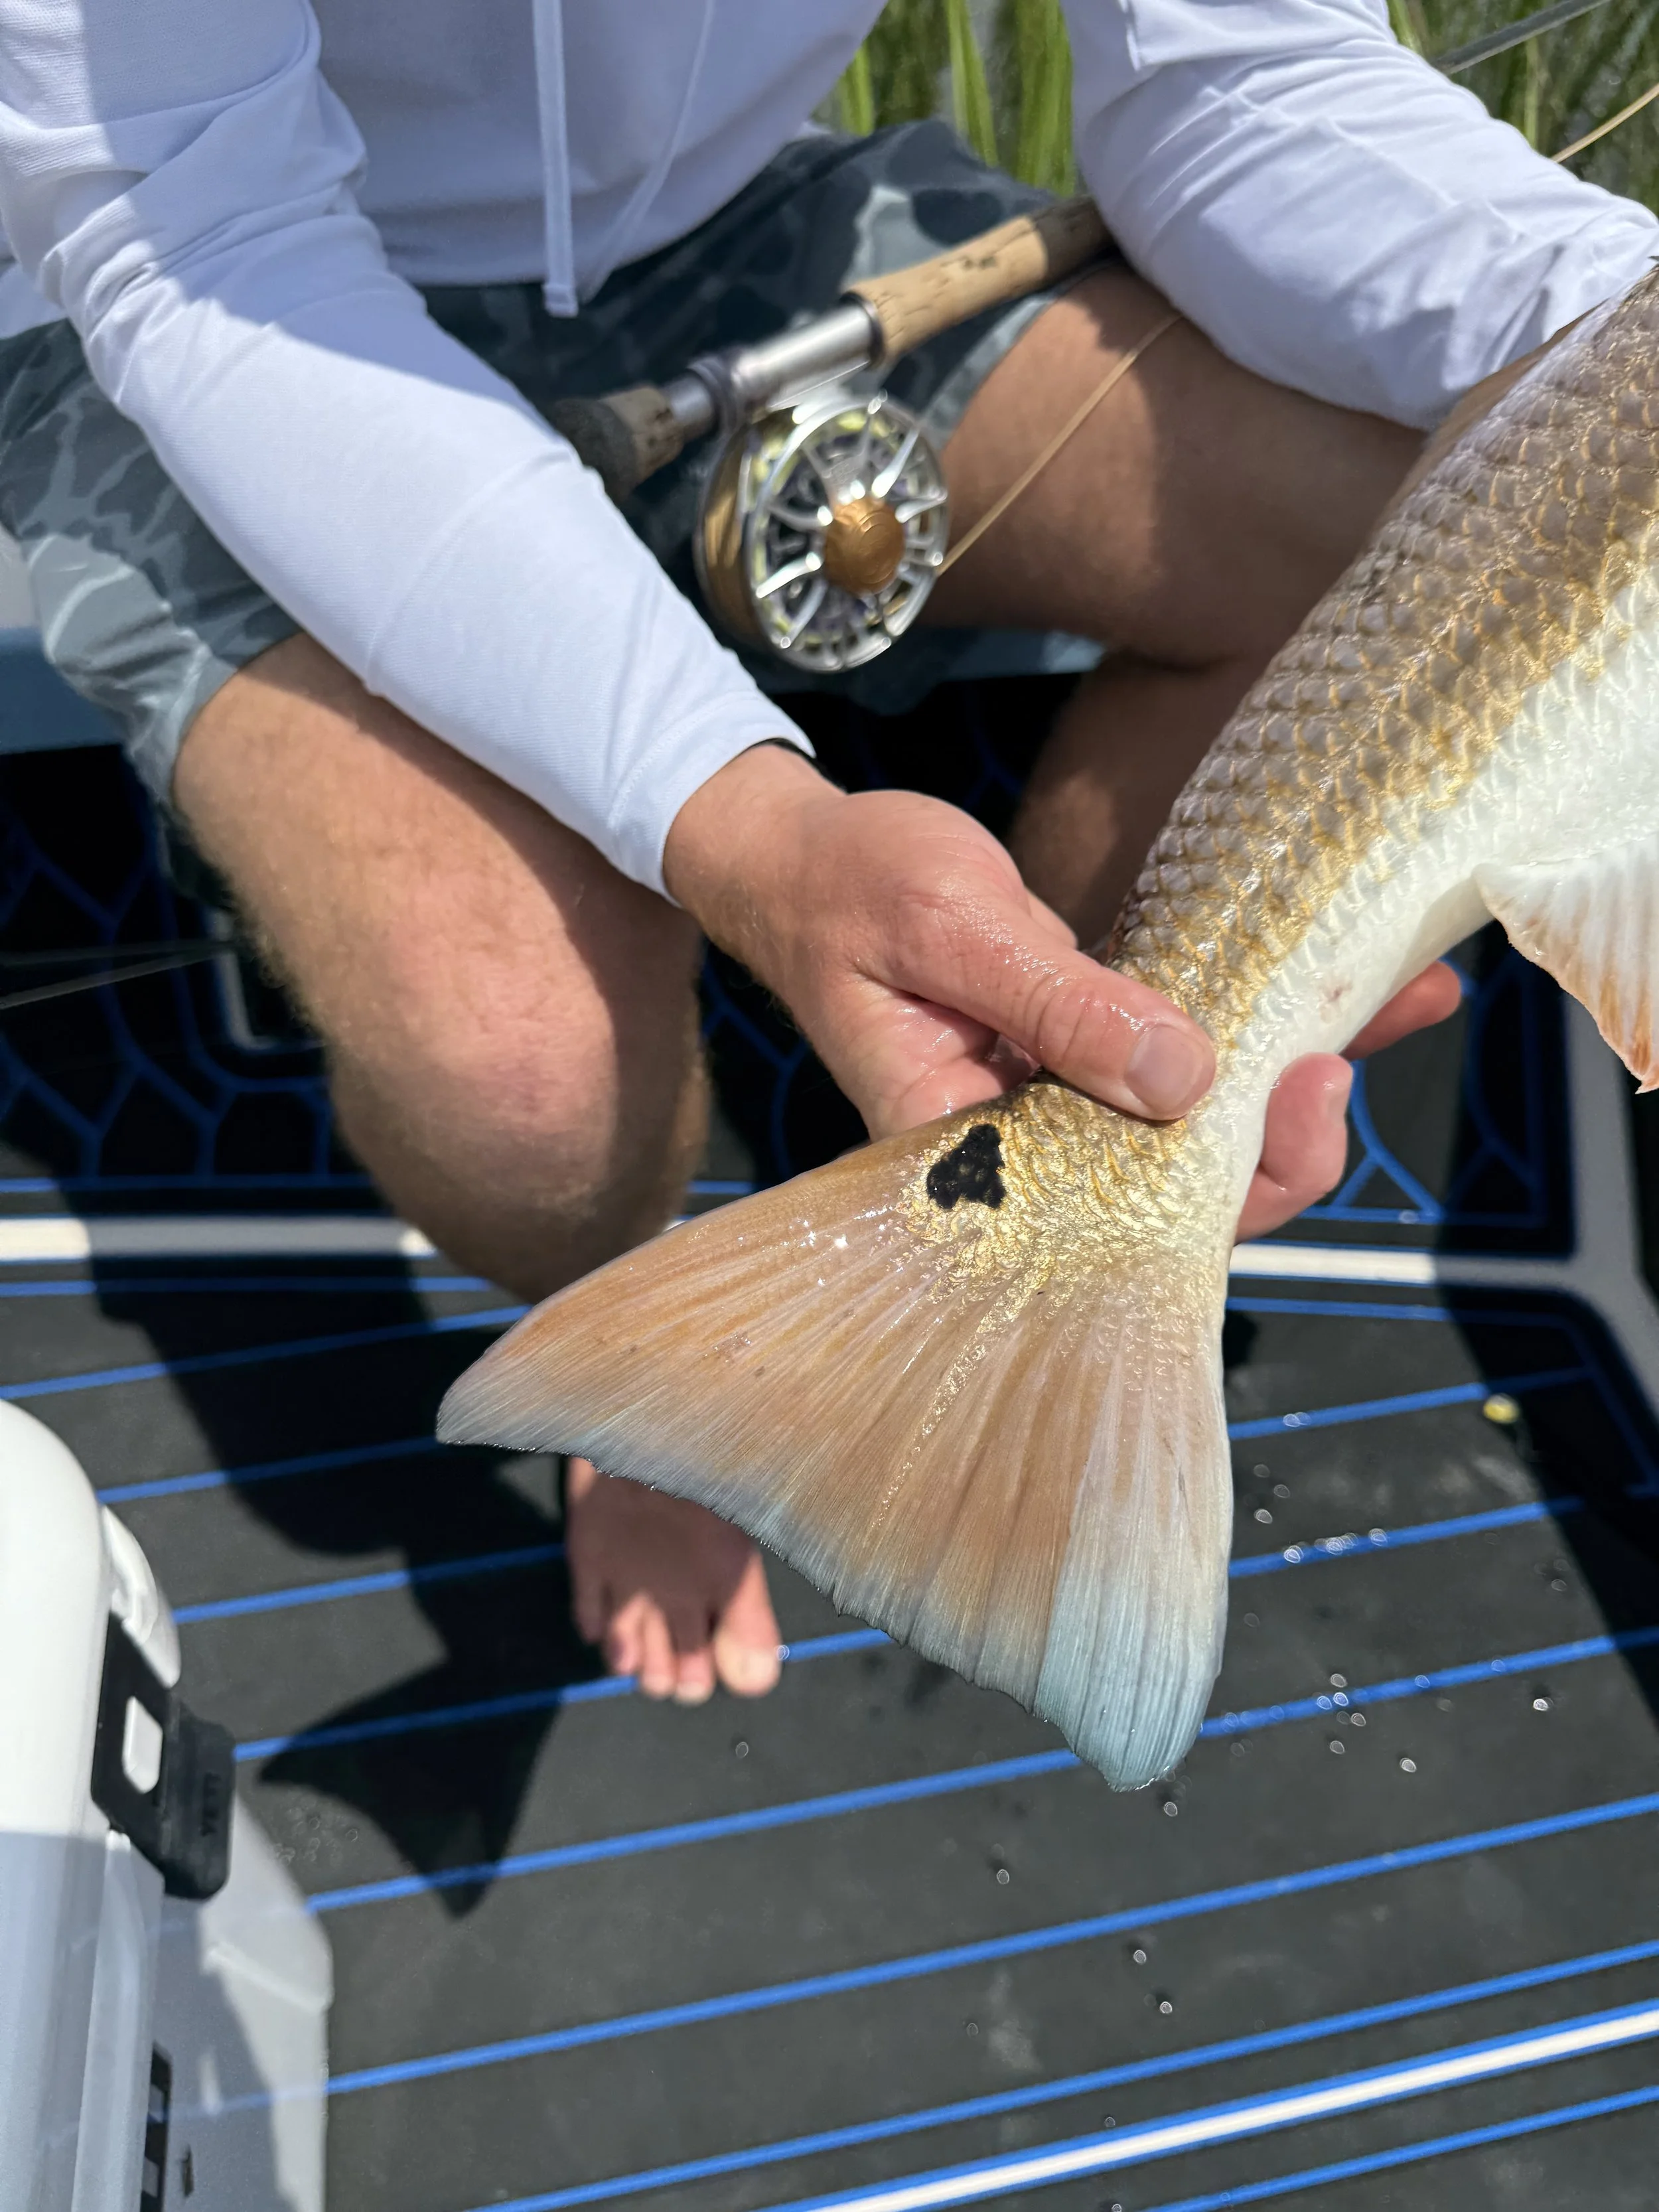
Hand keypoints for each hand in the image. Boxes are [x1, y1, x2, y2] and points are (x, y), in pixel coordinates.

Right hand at [664, 746, 1459, 1238]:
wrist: (799, 858)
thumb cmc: (848, 886)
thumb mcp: (952, 923)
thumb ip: (1059, 1002)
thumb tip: (1183, 1079)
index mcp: (971, 1153)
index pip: (1122, 1219)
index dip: (1232, 1180)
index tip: (1302, 1082)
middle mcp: (1025, 1150)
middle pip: (1180, 1197)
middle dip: (1284, 1137)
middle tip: (1342, 1049)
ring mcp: (1057, 1105)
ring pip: (1197, 1134)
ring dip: (1298, 1077)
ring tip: (1399, 999)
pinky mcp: (1082, 1053)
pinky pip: (1186, 1066)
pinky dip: (1266, 1026)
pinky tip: (1356, 985)